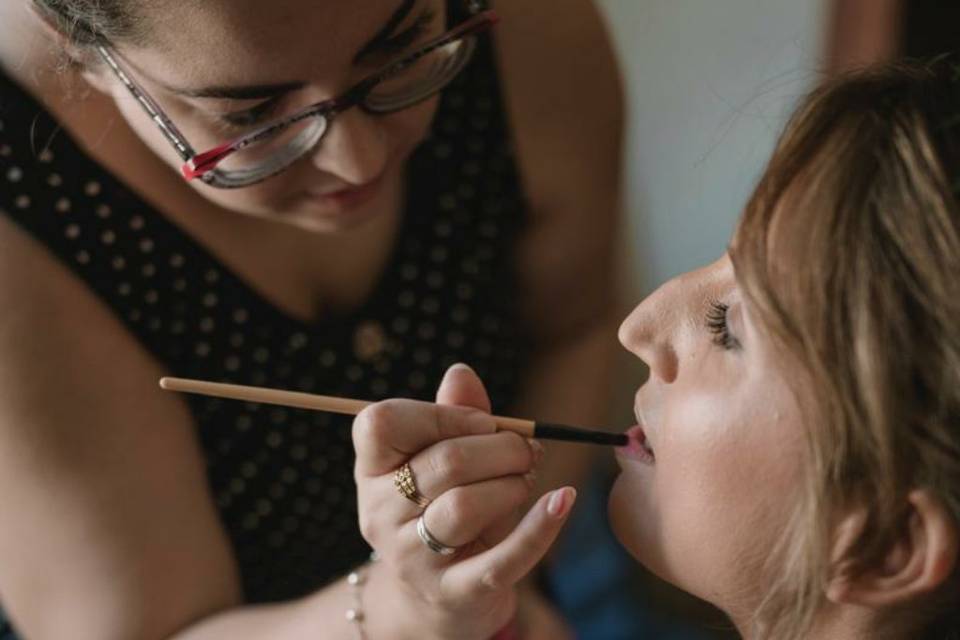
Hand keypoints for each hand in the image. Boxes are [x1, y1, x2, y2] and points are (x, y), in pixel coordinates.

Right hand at [353, 364, 576, 639]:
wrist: (437, 597)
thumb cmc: (443, 509)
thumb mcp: (441, 461)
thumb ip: (452, 415)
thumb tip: (461, 372)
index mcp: (372, 470)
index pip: (382, 423)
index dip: (441, 413)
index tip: (482, 422)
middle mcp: (380, 514)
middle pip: (444, 462)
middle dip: (501, 446)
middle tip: (526, 449)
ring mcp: (413, 558)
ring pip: (465, 506)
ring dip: (513, 482)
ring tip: (526, 478)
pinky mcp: (454, 593)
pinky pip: (502, 559)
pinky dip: (540, 526)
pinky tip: (563, 499)